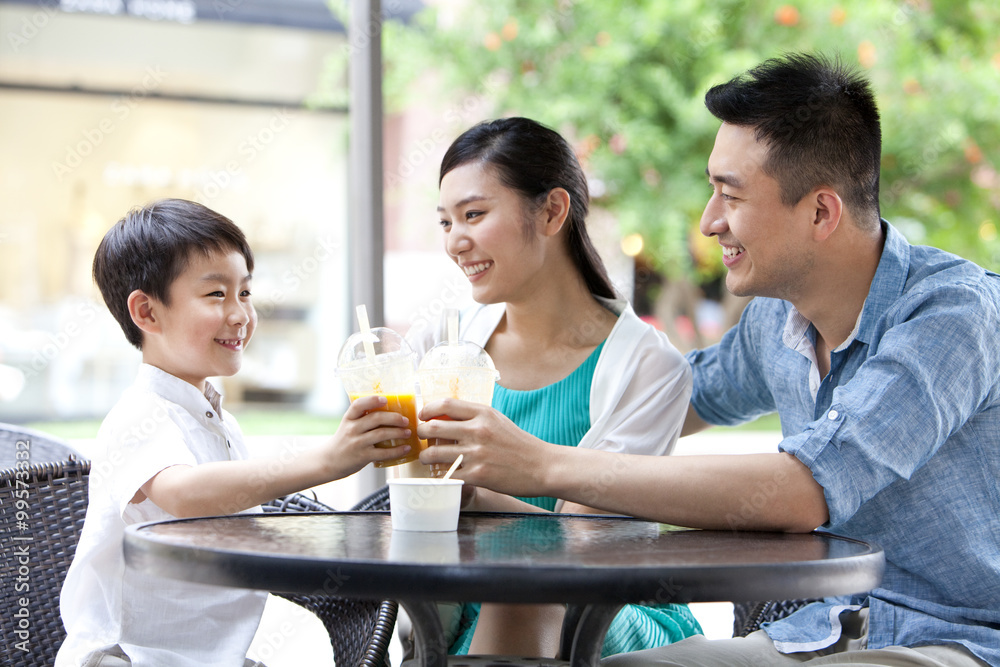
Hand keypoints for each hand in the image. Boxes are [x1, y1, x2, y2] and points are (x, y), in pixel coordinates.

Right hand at [325, 395, 412, 476]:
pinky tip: (406, 448)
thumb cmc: (343, 441)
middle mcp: (352, 429)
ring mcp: (357, 443)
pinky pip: (383, 453)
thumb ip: (362, 419)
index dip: (372, 400)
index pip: (359, 405)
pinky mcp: (362, 457)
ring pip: (381, 434)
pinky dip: (397, 450)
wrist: (329, 462)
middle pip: (376, 418)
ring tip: (408, 432)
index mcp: (348, 418)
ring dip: (398, 432)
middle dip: (394, 418)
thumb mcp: (347, 426)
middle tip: (405, 420)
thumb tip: (389, 412)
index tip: (385, 399)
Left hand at [417, 398, 556, 497]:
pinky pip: (448, 475)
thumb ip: (475, 417)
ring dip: (425, 457)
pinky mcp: (478, 475)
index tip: (423, 416)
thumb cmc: (519, 444)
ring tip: (428, 459)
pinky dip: (442, 475)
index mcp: (483, 414)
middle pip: (433, 428)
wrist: (542, 466)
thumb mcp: (498, 421)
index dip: (428, 409)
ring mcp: (477, 454)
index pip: (445, 404)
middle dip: (421, 434)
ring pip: (434, 454)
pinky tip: (443, 474)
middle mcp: (478, 431)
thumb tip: (448, 417)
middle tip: (421, 439)